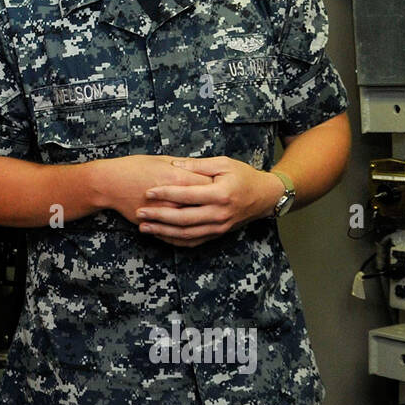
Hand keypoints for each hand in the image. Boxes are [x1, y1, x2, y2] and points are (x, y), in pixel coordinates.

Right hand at [92, 155, 213, 222]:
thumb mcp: (161, 160)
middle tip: (220, 202)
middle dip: (213, 204)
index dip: (217, 184)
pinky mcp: (156, 224)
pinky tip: (192, 230)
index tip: (223, 184)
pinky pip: (176, 234)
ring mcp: (164, 213)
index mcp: (177, 177)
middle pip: (203, 204)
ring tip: (209, 217)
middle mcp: (174, 197)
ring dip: (201, 221)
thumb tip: (199, 169)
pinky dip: (185, 234)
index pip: (206, 184)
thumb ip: (182, 165)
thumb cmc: (132, 167)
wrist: (107, 183)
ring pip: (191, 223)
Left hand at [136, 157, 281, 246]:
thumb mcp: (224, 163)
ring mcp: (218, 227)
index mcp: (220, 194)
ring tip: (143, 227)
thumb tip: (175, 164)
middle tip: (139, 213)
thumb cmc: (243, 176)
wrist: (265, 197)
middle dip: (158, 217)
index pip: (187, 195)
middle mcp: (219, 213)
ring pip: (186, 234)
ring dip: (163, 232)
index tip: (148, 192)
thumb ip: (198, 165)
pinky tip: (160, 236)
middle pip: (183, 219)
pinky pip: (194, 241)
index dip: (166, 194)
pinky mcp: (218, 234)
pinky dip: (175, 241)